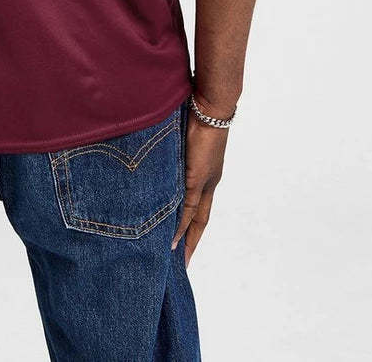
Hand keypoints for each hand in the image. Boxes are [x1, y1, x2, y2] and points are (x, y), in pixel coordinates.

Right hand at [171, 104, 230, 264]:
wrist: (210, 109)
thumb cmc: (196, 117)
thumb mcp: (183, 143)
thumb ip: (175, 156)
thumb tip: (162, 158)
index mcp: (206, 174)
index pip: (200, 206)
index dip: (193, 226)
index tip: (185, 246)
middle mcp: (208, 181)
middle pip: (200, 218)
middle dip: (191, 240)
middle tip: (181, 263)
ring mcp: (203, 181)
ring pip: (194, 216)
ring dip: (184, 236)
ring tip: (174, 256)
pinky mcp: (197, 177)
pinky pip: (188, 206)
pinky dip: (180, 223)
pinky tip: (172, 237)